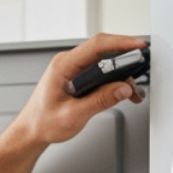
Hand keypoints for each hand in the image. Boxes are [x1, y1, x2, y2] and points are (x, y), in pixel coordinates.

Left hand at [11, 32, 147, 146]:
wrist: (32, 130)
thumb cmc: (43, 122)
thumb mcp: (73, 115)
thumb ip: (99, 101)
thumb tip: (122, 89)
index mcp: (63, 66)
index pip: (96, 45)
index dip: (121, 43)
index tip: (138, 46)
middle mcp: (68, 63)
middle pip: (104, 51)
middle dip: (126, 60)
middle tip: (141, 72)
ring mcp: (73, 69)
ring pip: (104, 63)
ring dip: (121, 74)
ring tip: (132, 92)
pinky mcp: (78, 76)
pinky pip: (101, 72)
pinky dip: (114, 80)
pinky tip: (122, 92)